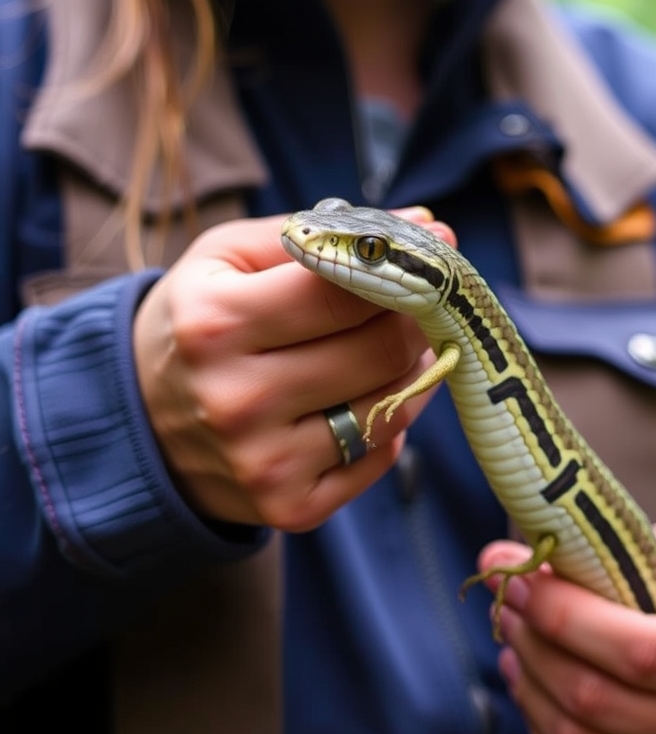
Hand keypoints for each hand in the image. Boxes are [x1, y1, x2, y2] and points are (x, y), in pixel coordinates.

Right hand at [134, 207, 452, 528]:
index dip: (401, 268)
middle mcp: (237, 399)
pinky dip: (388, 422)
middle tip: (417, 302)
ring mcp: (263, 463)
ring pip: (389, 406)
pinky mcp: (289, 508)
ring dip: (411, 369)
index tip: (436, 251)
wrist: (141, 418)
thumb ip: (321, 233)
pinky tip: (365, 397)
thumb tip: (424, 225)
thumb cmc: (199, 320)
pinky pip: (378, 457)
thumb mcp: (227, 257)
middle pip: (380, 350)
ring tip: (396, 345)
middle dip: (413, 318)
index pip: (344, 292)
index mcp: (216, 324)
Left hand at [479, 525, 655, 733]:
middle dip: (535, 636)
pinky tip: (524, 673)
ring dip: (526, 675)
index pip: (642, 653)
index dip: (571, 617)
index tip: (528, 574)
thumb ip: (654, 555)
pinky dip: (534, 717)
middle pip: (598, 696)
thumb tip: (551, 549)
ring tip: (510, 625)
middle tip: (509, 590)